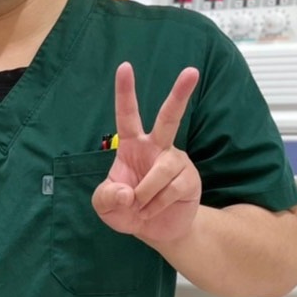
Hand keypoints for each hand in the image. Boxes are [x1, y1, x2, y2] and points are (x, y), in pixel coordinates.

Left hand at [92, 62, 202, 246]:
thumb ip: (106, 198)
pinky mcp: (189, 179)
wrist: (155, 230)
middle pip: (170, 117)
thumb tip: (128, 192)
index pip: (127, 115)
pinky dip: (155, 205)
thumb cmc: (128, 209)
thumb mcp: (105, 206)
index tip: (124, 66)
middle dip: (180, 94)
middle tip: (191, 71)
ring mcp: (176, 161)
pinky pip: (170, 189)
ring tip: (140, 207)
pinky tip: (152, 210)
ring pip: (161, 170)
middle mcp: (157, 147)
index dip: (125, 92)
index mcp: (133, 145)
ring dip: (145, 194)